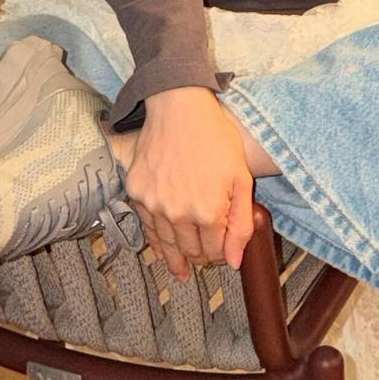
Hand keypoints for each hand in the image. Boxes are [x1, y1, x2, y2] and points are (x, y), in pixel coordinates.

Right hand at [116, 87, 254, 279]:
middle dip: (200, 256)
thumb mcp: (241, 178)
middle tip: (204, 258)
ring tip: (180, 271)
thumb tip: (233, 262)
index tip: (222, 249)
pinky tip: (162, 250)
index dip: (221, 254)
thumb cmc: (215, 138)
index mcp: (208, 212)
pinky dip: (156, 241)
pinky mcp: (137, 193)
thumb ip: (240, 224)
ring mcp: (154, 205)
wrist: (179, 108)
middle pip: (190, 251)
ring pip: (167, 244)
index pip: (215, 251)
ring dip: (176, 258)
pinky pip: (147, 226)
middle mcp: (178, 214)